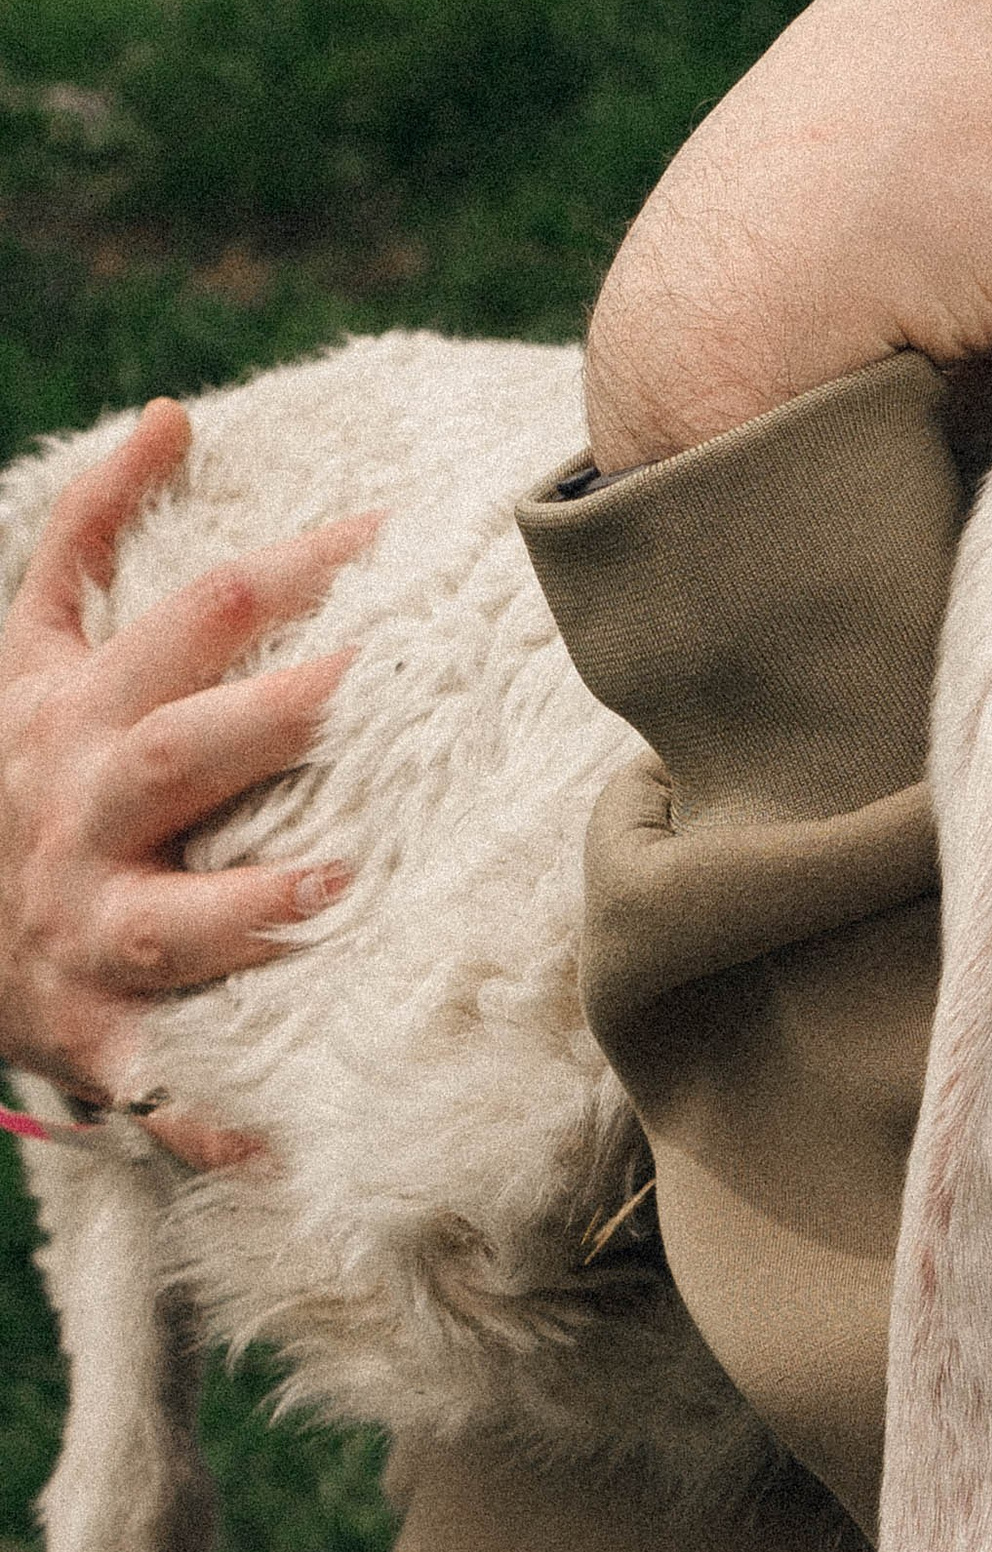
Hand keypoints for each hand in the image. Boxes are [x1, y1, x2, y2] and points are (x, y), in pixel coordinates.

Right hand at [0, 400, 379, 1171]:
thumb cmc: (0, 759)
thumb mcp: (23, 641)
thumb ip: (90, 521)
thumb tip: (175, 411)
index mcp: (81, 710)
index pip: (195, 617)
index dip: (290, 568)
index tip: (392, 533)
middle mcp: (86, 813)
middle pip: (185, 753)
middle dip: (276, 721)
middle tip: (377, 686)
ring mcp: (84, 926)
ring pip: (170, 920)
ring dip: (253, 908)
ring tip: (341, 889)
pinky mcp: (89, 1033)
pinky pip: (155, 1084)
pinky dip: (210, 1118)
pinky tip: (284, 1140)